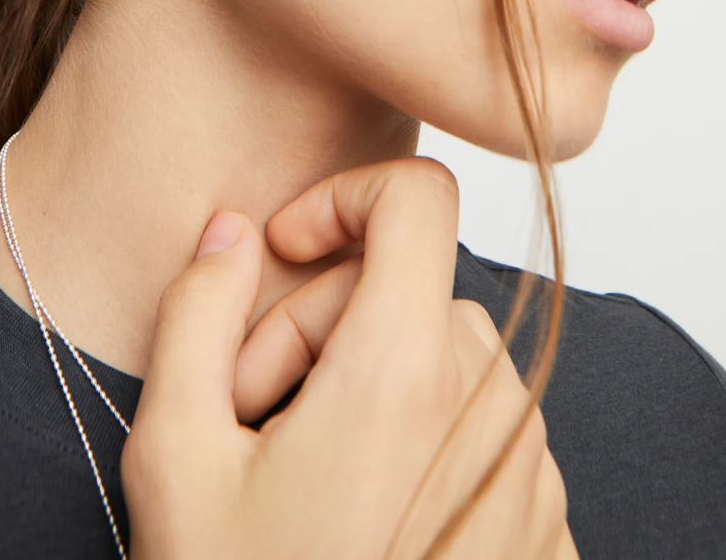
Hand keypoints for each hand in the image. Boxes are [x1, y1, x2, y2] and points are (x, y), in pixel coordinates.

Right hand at [123, 157, 576, 559]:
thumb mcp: (179, 456)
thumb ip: (198, 310)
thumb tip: (233, 230)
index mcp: (406, 373)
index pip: (418, 201)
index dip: (344, 199)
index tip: (288, 252)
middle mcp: (491, 412)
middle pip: (410, 287)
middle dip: (322, 323)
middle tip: (254, 409)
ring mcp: (531, 476)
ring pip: (447, 354)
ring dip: (370, 381)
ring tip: (304, 470)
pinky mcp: (547, 530)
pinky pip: (485, 424)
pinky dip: (423, 433)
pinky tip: (362, 512)